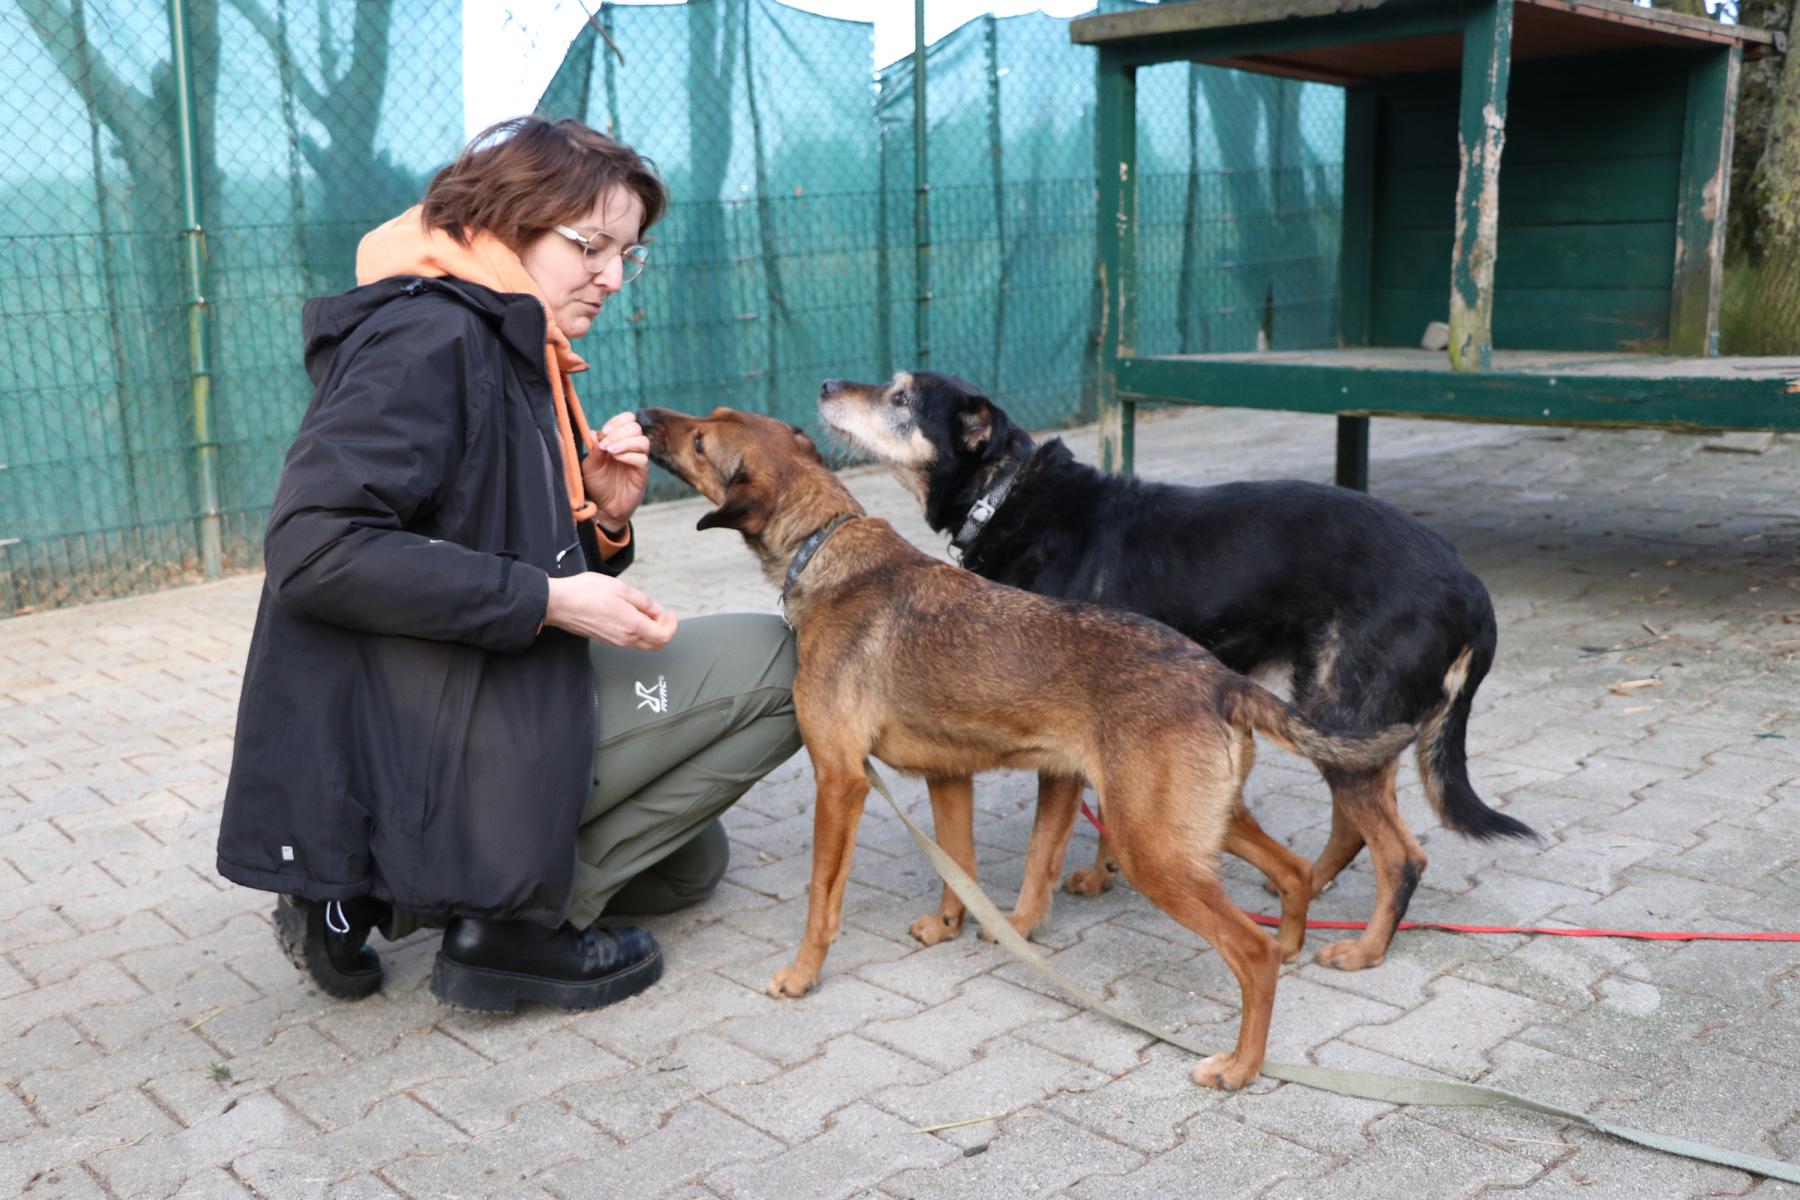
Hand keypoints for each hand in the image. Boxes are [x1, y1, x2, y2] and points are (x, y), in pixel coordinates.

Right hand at [543, 573, 677, 649]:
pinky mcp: (605, 640)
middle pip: (655, 645)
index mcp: (631, 626)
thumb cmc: (585, 593)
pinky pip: (629, 641)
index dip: (672, 626)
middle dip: (664, 630)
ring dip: (650, 630)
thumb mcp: (620, 588)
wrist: (558, 603)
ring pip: (642, 644)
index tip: (670, 614)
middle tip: (662, 615)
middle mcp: (624, 639)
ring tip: (644, 611)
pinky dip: (637, 631)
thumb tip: (656, 610)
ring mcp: (614, 642)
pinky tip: (630, 615)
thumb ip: (642, 601)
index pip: (663, 636)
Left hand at [583, 412, 649, 530]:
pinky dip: (629, 455)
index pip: (627, 419)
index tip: (605, 430)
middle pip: (636, 427)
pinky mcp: (642, 473)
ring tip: (611, 452)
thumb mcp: (589, 465)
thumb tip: (595, 433)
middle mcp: (630, 447)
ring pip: (642, 441)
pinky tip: (617, 459)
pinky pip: (642, 459)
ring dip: (625, 442)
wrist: (603, 507)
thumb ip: (593, 449)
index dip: (618, 421)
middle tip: (606, 445)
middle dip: (619, 432)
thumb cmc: (596, 484)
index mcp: (618, 440)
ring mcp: (637, 460)